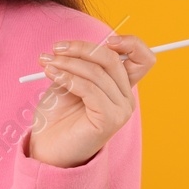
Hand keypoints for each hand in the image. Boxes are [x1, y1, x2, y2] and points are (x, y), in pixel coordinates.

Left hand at [28, 34, 155, 168]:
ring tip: (46, 64)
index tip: (106, 39)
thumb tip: (79, 46)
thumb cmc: (57, 116)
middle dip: (82, 49)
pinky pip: (90, 89)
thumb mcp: (69, 81)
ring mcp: (121, 110)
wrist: (47, 148)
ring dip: (67, 64)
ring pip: (97, 73)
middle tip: (56, 49)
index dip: (131, 43)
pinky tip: (52, 76)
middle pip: (113, 59)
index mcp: (121, 86)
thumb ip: (81, 64)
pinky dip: (69, 78)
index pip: (142, 58)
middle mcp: (126, 97)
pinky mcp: (109, 120)